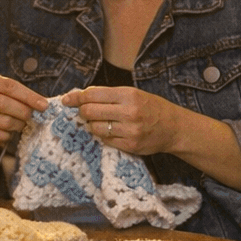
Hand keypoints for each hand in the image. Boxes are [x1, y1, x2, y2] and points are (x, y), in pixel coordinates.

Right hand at [0, 71, 47, 144]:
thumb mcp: (7, 91)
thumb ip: (22, 95)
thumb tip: (43, 105)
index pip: (9, 86)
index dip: (29, 96)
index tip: (44, 105)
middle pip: (4, 103)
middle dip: (24, 111)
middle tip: (33, 116)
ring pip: (4, 121)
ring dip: (18, 125)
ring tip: (21, 124)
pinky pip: (0, 135)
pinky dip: (9, 135)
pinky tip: (9, 131)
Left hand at [62, 84, 177, 155]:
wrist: (173, 127)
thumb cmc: (150, 107)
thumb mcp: (133, 93)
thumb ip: (108, 95)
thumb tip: (80, 96)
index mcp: (128, 95)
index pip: (93, 94)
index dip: (77, 97)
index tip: (67, 100)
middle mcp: (129, 112)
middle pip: (89, 111)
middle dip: (82, 112)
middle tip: (85, 112)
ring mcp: (129, 131)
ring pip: (94, 128)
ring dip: (92, 125)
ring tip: (100, 122)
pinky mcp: (130, 146)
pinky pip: (105, 140)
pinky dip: (103, 136)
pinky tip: (111, 131)